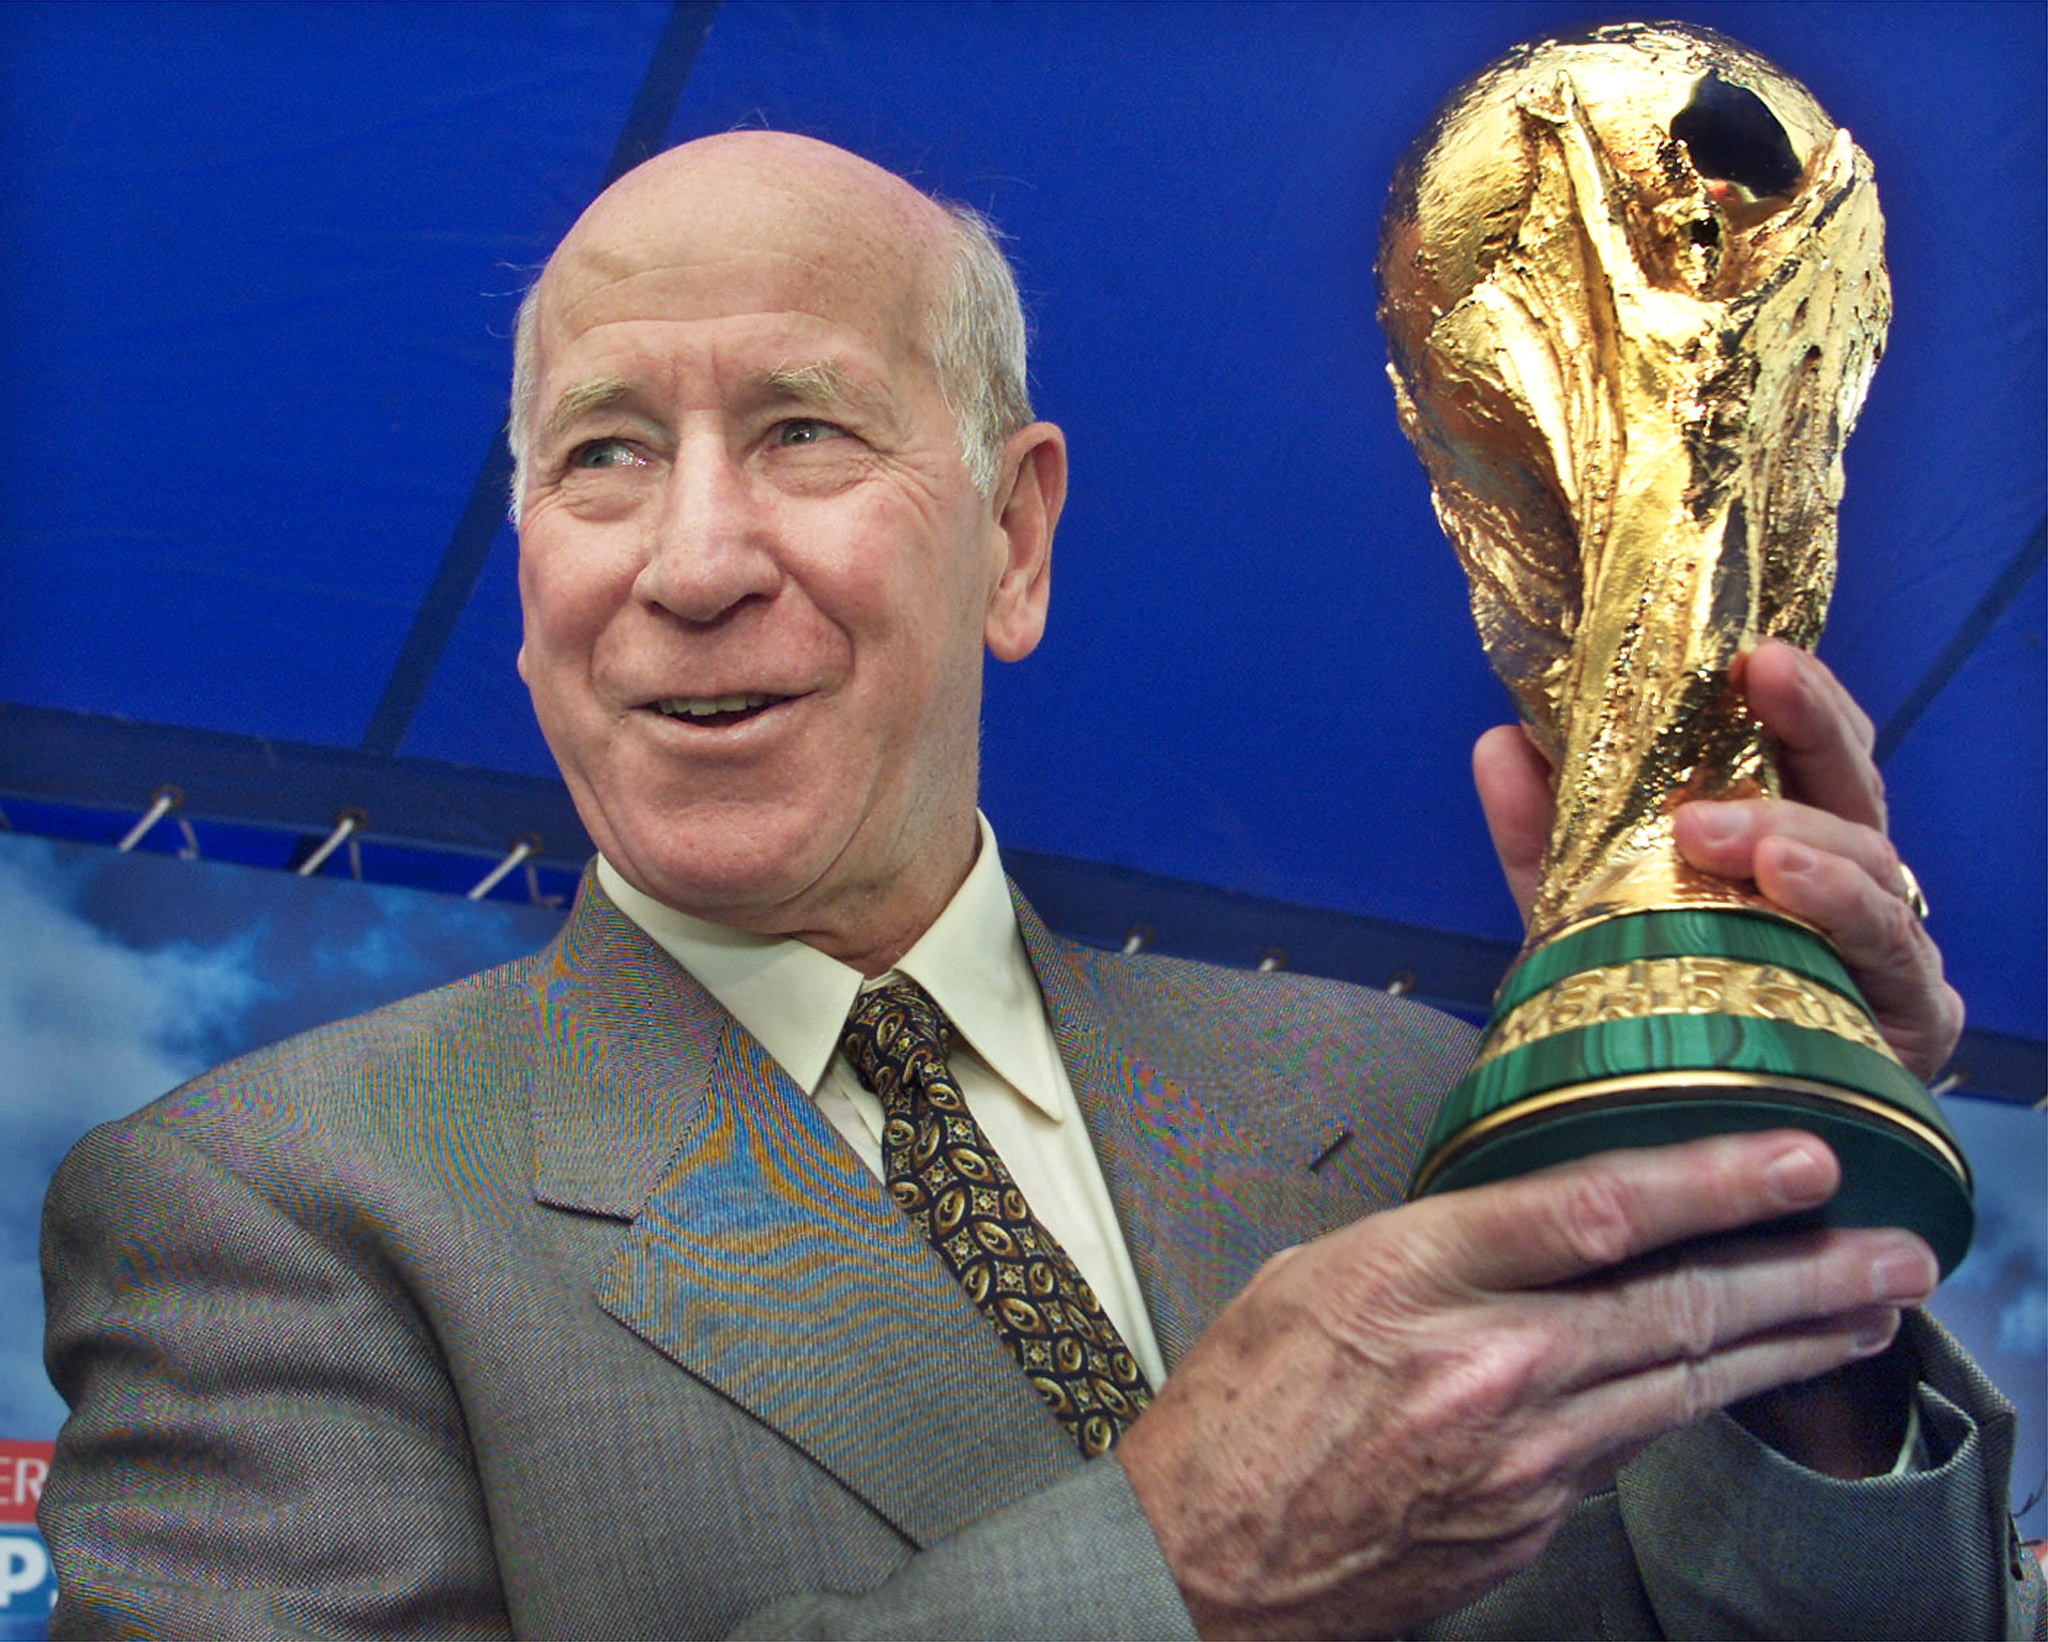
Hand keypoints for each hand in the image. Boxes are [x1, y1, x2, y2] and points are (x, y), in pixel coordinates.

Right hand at [1115, 1133, 1937, 1639]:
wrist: (1202, 1566)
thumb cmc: (1236, 1414)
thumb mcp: (1306, 1279)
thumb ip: (1427, 1250)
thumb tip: (1511, 1235)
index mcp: (1419, 1278)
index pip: (1595, 1209)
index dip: (1715, 1182)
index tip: (1800, 1158)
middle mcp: (1490, 1365)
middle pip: (1678, 1305)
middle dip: (1804, 1272)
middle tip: (1894, 1249)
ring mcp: (1523, 1459)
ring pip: (1685, 1385)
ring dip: (1788, 1344)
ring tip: (1868, 1311)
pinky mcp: (1533, 1523)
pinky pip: (1630, 1445)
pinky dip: (1693, 1402)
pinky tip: (1739, 1381)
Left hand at [1473, 639, 1961, 1078]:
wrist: (1697, 1140)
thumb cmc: (1662, 1010)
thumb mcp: (1587, 914)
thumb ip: (1543, 835)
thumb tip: (1500, 742)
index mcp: (1791, 840)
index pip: (1806, 749)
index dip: (1789, 694)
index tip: (1747, 650)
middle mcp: (1852, 885)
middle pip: (1853, 784)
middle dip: (1809, 724)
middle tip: (1761, 679)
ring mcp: (1889, 949)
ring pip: (1871, 863)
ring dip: (1801, 833)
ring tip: (1733, 828)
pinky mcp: (1909, 1021)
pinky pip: (1889, 955)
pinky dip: (1839, 910)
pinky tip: (1790, 882)